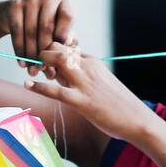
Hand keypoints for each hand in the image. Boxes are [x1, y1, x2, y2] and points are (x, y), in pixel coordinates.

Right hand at [0, 0, 78, 76]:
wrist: (14, 16)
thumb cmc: (43, 27)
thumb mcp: (58, 33)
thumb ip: (67, 44)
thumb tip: (69, 55)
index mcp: (63, 1)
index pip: (67, 17)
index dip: (64, 36)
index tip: (60, 53)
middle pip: (47, 28)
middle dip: (46, 53)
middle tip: (46, 70)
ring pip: (31, 33)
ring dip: (32, 56)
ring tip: (34, 70)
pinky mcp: (15, 6)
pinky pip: (18, 33)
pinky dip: (20, 51)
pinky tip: (23, 63)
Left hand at [25, 42, 155, 142]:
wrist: (138, 120)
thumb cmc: (120, 105)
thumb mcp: (101, 84)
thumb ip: (82, 77)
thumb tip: (63, 76)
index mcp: (93, 62)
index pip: (66, 46)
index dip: (52, 50)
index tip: (44, 59)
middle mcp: (88, 67)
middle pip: (59, 47)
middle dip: (43, 51)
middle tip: (34, 62)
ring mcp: (85, 83)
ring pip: (57, 61)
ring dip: (41, 63)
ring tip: (32, 69)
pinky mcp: (82, 101)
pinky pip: (55, 90)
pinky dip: (39, 86)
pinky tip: (28, 84)